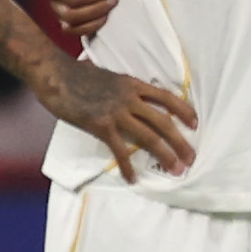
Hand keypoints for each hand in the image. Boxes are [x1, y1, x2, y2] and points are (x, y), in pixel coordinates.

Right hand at [32, 47, 198, 181]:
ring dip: (165, 155)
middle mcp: (131, 98)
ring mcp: (117, 112)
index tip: (195, 123)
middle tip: (192, 158)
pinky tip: (133, 179)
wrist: (54, 72)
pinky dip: (128, 166)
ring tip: (177, 169)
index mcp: (134, 85)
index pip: (168, 98)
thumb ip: (123, 89)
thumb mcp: (109, 77)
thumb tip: (130, 98)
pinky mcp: (101, 125)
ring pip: (149, 136)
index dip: (185, 111)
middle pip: (165, 122)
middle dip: (181, 142)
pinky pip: (119, 150)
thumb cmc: (76, 74)